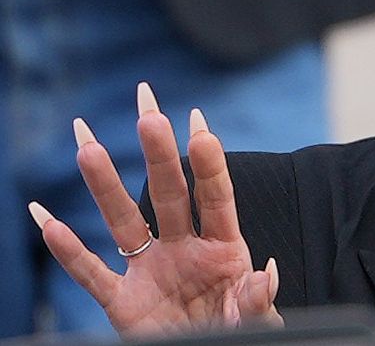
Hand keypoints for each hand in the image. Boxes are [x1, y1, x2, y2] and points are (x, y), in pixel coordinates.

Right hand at [29, 83, 282, 336]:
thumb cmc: (237, 333)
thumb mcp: (257, 321)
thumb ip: (259, 300)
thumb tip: (266, 273)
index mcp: (223, 247)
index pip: (215, 197)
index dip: (208, 163)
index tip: (199, 124)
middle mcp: (183, 249)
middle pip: (168, 194)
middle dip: (159, 155)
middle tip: (148, 113)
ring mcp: (151, 271)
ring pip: (124, 221)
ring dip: (105, 186)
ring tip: (88, 145)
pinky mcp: (123, 303)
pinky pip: (91, 273)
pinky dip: (69, 250)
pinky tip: (45, 219)